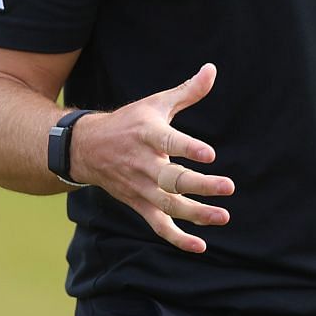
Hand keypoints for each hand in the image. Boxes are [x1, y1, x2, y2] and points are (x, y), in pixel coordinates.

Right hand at [68, 63, 232, 253]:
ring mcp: (139, 187)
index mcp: (148, 135)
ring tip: (223, 216)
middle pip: (171, 179)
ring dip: (196, 213)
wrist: (86, 148)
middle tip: (228, 187)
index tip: (210, 154)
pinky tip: (200, 246)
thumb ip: (187, 91)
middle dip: (200, 185)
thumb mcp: (155, 103)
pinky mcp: (138, 204)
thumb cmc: (129, 122)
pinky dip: (176, 238)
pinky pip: (158, 225)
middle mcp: (143, 163)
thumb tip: (212, 69)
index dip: (188, 148)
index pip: (169, 142)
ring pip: (168, 204)